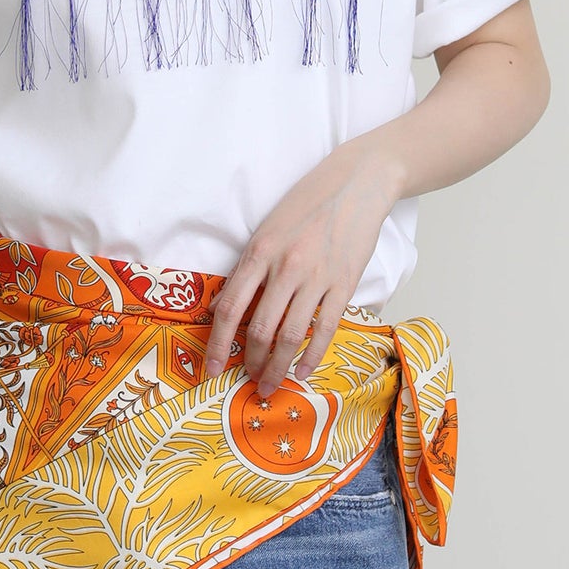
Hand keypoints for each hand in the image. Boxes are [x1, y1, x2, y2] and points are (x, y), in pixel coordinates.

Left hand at [203, 140, 402, 397]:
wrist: (356, 183)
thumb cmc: (307, 203)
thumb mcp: (267, 229)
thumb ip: (249, 268)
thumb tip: (226, 307)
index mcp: (260, 251)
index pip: (230, 308)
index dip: (217, 344)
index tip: (211, 368)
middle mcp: (285, 267)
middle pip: (260, 329)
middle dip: (250, 362)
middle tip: (248, 381)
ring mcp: (317, 277)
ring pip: (290, 336)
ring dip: (277, 367)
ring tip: (270, 385)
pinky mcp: (345, 284)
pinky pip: (325, 329)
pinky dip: (312, 356)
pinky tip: (303, 371)